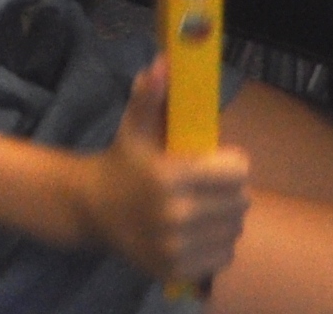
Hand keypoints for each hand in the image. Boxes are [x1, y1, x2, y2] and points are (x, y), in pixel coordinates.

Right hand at [78, 61, 249, 285]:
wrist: (92, 210)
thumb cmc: (123, 163)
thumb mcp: (135, 126)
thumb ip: (151, 95)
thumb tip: (164, 62)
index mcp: (169, 176)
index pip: (236, 173)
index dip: (233, 164)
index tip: (218, 161)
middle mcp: (174, 215)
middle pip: (240, 203)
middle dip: (231, 191)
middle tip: (211, 185)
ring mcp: (175, 247)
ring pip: (233, 231)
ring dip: (226, 219)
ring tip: (206, 209)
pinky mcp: (175, 270)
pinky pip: (221, 258)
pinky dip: (216, 246)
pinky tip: (198, 233)